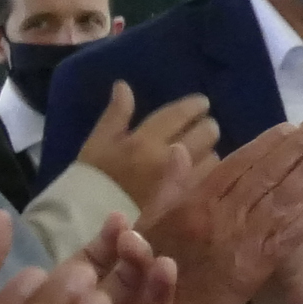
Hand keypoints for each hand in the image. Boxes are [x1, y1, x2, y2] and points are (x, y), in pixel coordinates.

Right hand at [66, 86, 215, 228]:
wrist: (89, 218)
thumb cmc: (94, 177)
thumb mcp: (99, 141)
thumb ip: (116, 113)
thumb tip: (123, 85)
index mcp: (144, 139)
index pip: (182, 113)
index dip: (196, 105)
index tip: (201, 104)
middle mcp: (166, 157)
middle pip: (206, 131)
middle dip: (207, 126)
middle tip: (202, 128)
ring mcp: (179, 180)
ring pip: (213, 155)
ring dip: (209, 149)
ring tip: (200, 151)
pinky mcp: (185, 199)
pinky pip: (209, 179)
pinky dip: (208, 171)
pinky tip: (199, 171)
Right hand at [138, 122, 302, 303]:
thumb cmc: (152, 267)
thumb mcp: (150, 222)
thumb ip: (168, 185)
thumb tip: (178, 148)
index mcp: (195, 202)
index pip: (237, 164)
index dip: (265, 144)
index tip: (289, 127)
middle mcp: (222, 216)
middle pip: (264, 175)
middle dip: (295, 149)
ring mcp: (242, 241)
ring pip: (280, 200)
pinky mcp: (257, 267)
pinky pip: (288, 238)